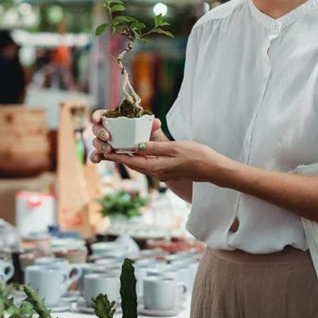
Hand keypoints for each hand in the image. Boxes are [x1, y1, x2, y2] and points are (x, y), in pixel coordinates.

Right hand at [89, 109, 165, 163]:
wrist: (153, 152)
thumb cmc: (149, 136)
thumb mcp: (152, 130)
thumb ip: (152, 126)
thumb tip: (156, 122)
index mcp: (116, 119)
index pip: (103, 114)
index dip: (97, 115)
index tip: (97, 119)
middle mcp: (109, 130)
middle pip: (97, 128)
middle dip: (99, 132)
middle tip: (108, 137)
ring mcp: (107, 142)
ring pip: (96, 141)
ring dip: (99, 145)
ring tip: (109, 150)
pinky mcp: (107, 153)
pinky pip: (98, 155)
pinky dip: (95, 156)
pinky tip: (97, 160)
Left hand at [102, 140, 225, 182]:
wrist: (213, 169)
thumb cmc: (197, 156)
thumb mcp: (174, 148)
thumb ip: (155, 147)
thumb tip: (136, 145)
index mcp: (157, 167)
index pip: (132, 161)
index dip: (117, 156)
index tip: (105, 151)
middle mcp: (157, 172)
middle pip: (134, 164)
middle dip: (121, 156)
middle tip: (108, 147)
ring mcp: (163, 172)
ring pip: (142, 164)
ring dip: (131, 156)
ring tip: (120, 147)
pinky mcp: (169, 170)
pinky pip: (150, 164)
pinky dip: (142, 157)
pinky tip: (140, 150)